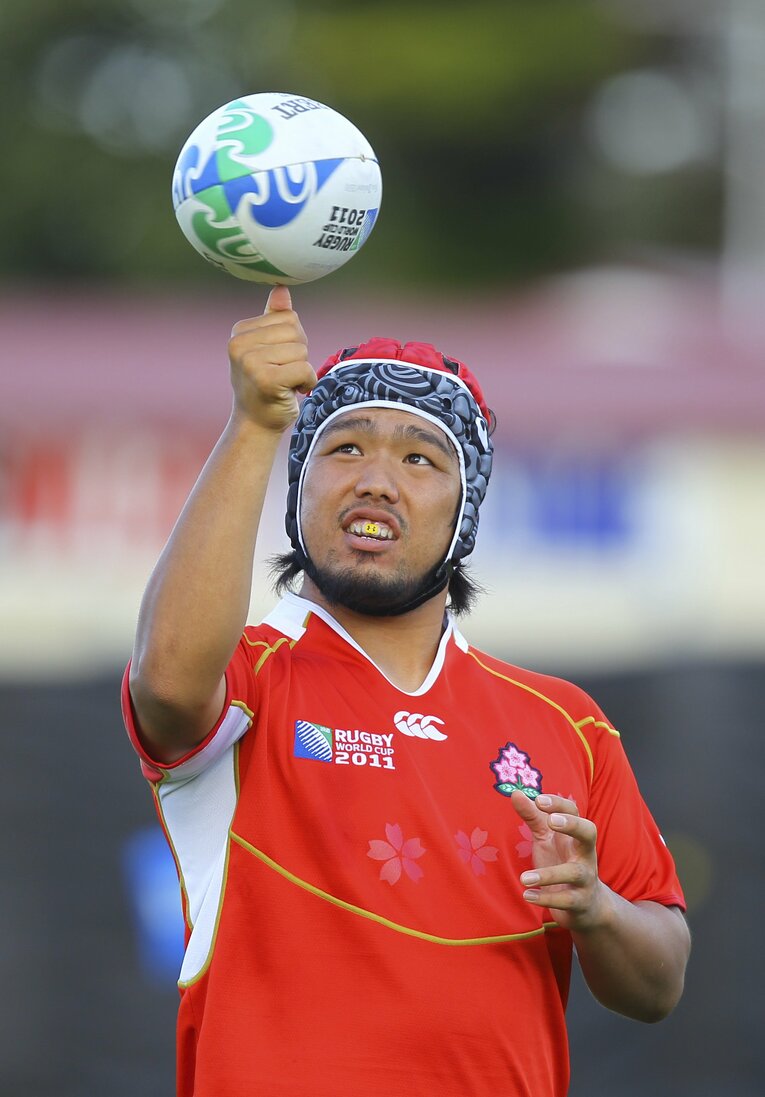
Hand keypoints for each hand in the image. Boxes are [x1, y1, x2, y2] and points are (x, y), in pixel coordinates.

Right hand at [228, 285, 316, 432]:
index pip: (288, 318)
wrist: (255, 423)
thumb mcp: (267, 348)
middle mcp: (239, 344)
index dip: (294, 341)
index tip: (278, 360)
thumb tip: (282, 288)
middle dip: (299, 354)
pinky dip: (307, 382)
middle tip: (284, 373)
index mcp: (240, 331)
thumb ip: (274, 318)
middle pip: (296, 331)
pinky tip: (292, 392)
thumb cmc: (265, 384)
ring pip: (301, 350)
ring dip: (303, 370)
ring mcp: (250, 362)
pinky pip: (304, 368)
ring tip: (285, 383)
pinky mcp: (265, 379)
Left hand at [509, 792, 611, 932]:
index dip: (559, 804)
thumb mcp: (547, 838)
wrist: (588, 905)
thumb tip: (516, 793)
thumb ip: (533, 817)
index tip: (539, 800)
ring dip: (548, 874)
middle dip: (572, 825)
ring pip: (574, 872)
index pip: (574, 811)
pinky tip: (528, 895)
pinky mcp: (581, 902)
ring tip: (524, 878)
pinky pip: (567, 900)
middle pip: (588, 833)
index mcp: (575, 835)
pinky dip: (547, 898)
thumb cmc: (562, 862)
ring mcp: (585, 878)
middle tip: (551, 821)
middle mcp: (585, 853)